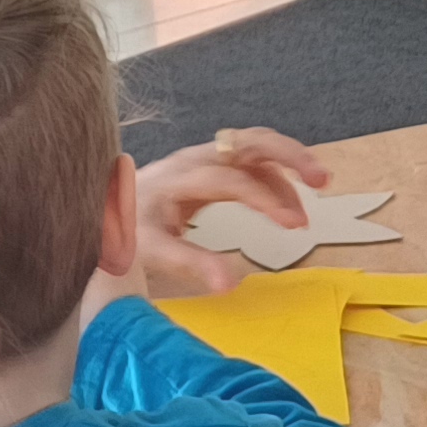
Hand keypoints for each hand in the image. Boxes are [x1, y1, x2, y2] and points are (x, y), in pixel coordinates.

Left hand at [133, 128, 330, 295]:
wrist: (103, 210)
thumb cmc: (127, 233)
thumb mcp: (151, 251)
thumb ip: (190, 263)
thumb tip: (229, 284)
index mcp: (178, 178)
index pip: (230, 180)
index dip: (265, 199)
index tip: (294, 225)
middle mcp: (195, 159)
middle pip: (248, 142)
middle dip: (290, 155)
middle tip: (323, 178)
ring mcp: (205, 158)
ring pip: (256, 144)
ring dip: (291, 160)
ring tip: (321, 185)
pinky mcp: (213, 165)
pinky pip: (253, 160)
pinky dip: (279, 175)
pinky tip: (292, 205)